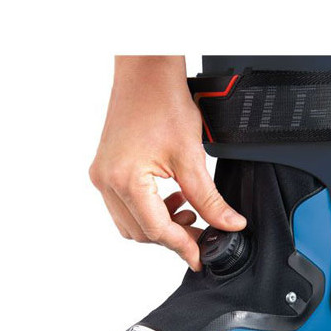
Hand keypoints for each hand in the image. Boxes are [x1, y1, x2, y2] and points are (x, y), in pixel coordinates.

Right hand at [89, 56, 245, 269]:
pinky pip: (123, 205)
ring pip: (129, 223)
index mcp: (125, 180)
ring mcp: (102, 176)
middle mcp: (106, 181)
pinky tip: (171, 197)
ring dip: (158, 225)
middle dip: (172, 237)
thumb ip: (210, 198)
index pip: (156, 230)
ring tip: (187, 210)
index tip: (199, 258)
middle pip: (140, 232)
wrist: (145, 72)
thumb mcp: (192, 156)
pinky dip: (147, 210)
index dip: (182, 247)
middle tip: (201, 233)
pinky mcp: (104, 169)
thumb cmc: (162, 101)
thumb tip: (229, 224)